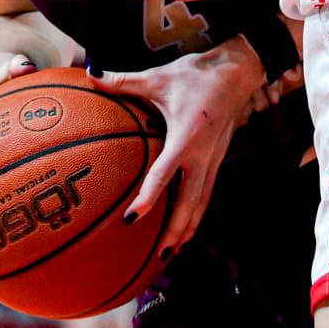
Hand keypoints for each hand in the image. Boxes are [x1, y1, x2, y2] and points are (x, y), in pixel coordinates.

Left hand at [94, 37, 266, 259]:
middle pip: (190, 202)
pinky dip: (197, 214)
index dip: (148, 198)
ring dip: (188, 228)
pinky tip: (187, 227)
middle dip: (175, 230)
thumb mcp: (158, 77)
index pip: (164, 174)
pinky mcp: (218, 159)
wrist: (237, 72)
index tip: (131, 219)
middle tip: (159, 255)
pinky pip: (207, 193)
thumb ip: (123, 81)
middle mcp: (202, 155)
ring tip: (173, 252)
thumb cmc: (196, 75)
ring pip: (202, 203)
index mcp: (186, 136)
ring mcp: (213, 160)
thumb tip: (91, 76)